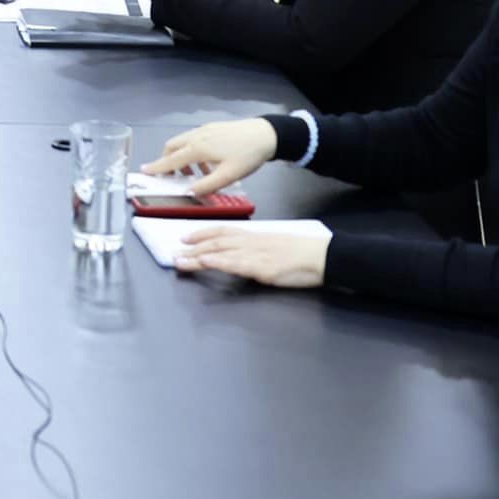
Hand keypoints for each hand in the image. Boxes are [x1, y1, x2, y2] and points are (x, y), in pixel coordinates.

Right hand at [142, 119, 277, 196]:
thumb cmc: (248, 155)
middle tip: (172, 176)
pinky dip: (193, 151)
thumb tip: (189, 192)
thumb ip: (206, 185)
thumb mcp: (228, 176)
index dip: (157, 167)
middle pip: (172, 147)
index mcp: (198, 148)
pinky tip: (208, 162)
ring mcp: (205, 129)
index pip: (171, 160)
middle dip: (167, 161)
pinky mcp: (213, 127)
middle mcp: (197, 136)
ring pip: (183, 142)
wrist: (266, 134)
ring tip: (196, 174)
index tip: (144, 171)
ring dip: (182, 157)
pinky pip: (195, 139)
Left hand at [172, 224, 330, 287]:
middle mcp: (251, 241)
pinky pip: (236, 264)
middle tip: (173, 251)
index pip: (223, 230)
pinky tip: (205, 262)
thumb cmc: (304, 252)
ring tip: (179, 260)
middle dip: (193, 246)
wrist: (324, 255)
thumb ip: (258, 248)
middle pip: (216, 241)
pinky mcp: (263, 267)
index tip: (186, 236)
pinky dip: (218, 262)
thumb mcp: (276, 245)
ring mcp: (256, 254)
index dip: (202, 233)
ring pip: (220, 251)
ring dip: (197, 256)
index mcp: (255, 235)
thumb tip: (243, 253)